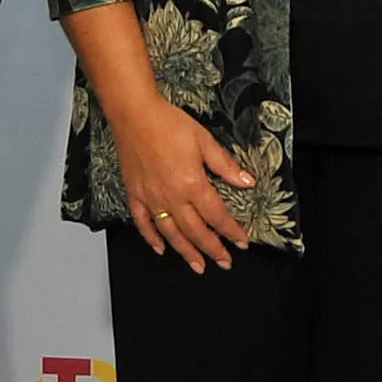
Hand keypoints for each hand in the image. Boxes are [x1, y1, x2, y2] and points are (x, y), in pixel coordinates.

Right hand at [115, 93, 256, 273]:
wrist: (135, 115)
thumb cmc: (169, 124)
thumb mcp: (204, 141)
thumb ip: (225, 166)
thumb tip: (247, 182)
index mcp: (192, 184)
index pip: (217, 216)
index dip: (231, 231)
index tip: (242, 243)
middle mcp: (171, 197)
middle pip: (195, 231)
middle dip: (212, 250)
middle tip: (225, 262)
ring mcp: (151, 199)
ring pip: (171, 234)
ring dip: (186, 252)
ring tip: (198, 266)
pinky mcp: (135, 195)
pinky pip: (143, 224)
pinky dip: (152, 239)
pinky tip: (161, 249)